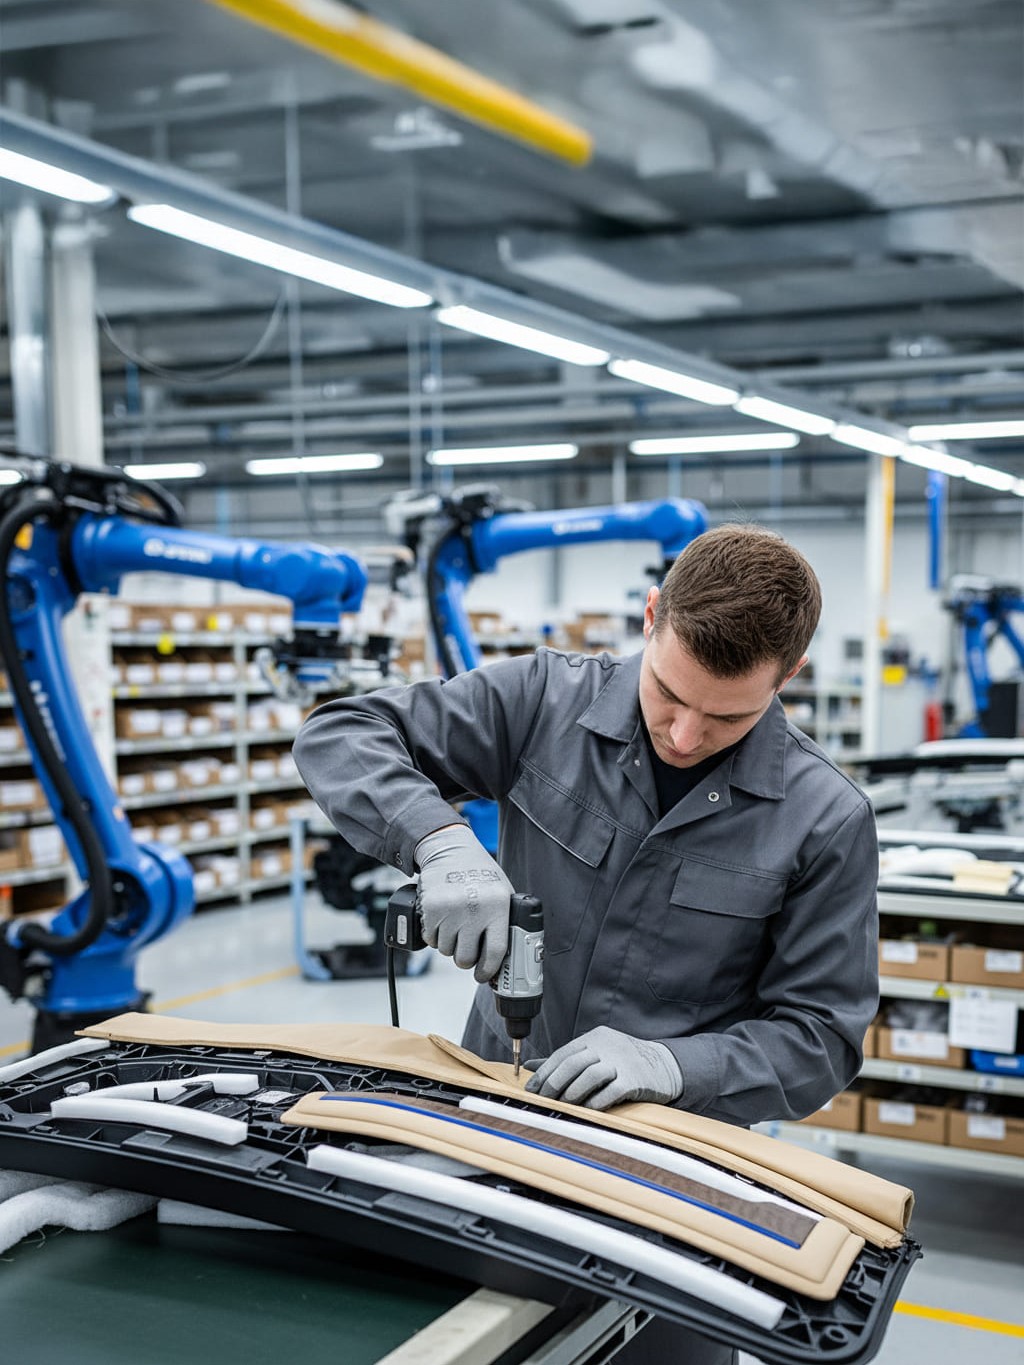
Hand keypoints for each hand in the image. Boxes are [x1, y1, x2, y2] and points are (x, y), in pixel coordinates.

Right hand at [414, 824, 512, 982]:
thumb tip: (504, 957)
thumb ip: (503, 920)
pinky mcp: (431, 909)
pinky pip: (430, 939)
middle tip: (466, 949)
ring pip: (446, 950)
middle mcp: (475, 909)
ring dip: (449, 945)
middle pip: (465, 957)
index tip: (483, 975)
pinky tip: (442, 921)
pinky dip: (435, 936)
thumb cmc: (479, 873)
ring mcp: (451, 909)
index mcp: (497, 906)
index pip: (495, 951)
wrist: (450, 849)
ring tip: (455, 927)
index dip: (488, 970)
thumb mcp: (501, 892)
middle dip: (465, 959)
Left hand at [524, 1025, 682, 1110]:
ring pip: (589, 1076)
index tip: (532, 1090)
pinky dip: (595, 1102)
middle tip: (544, 1101)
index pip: (563, 1053)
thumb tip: (530, 1067)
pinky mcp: (635, 1079)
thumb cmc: (625, 1064)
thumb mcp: (597, 1055)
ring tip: (564, 1106)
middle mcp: (607, 1045)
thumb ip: (566, 1061)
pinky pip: (609, 1092)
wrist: (666, 1067)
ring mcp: (622, 1061)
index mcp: (595, 1037)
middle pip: (573, 1063)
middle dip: (554, 1084)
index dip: (545, 1072)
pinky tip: (587, 1110)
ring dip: (573, 1094)